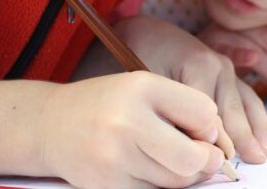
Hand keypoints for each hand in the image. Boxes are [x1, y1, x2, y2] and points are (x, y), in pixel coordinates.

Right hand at [0, 74, 225, 188]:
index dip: (209, 126)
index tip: (198, 128)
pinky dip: (157, 184)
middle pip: (193, 158)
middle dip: (205, 160)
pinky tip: (143, 167)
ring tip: (166, 157)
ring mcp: (115, 157)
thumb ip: (183, 109)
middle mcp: (128, 121)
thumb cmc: (107, 103)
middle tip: (199, 155)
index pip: (205, 113)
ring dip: (183, 174)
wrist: (50, 124)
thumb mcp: (143, 88)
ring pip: (176, 181)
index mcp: (143, 87)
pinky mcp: (106, 186)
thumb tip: (216, 151)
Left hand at [115, 16, 266, 162]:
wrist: (146, 32)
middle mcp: (220, 66)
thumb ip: (169, 108)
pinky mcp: (229, 74)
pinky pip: (248, 98)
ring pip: (247, 105)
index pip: (210, 112)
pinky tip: (265, 137)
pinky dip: (257, 119)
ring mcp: (227, 69)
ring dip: (258, 130)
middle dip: (243, 139)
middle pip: (233, 110)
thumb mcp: (148, 80)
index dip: (215, 140)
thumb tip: (186, 142)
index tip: (220, 163)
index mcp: (201, 65)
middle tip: (255, 162)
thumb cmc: (140, 55)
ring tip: (265, 153)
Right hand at [199, 23, 266, 93]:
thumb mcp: (246, 57)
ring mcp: (217, 34)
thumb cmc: (218, 63)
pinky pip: (224, 49)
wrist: (174, 59)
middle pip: (264, 33)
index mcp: (242, 21)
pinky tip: (253, 59)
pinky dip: (240, 52)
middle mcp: (230, 24)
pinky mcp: (203, 48)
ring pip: (251, 42)